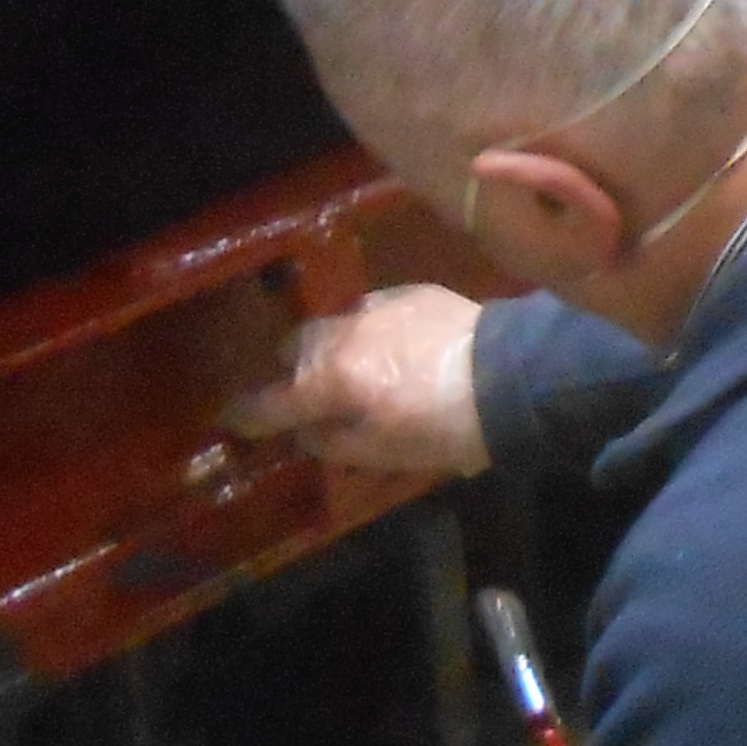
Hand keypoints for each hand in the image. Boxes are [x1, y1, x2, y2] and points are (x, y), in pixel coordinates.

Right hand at [226, 286, 486, 478]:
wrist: (510, 375)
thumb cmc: (446, 429)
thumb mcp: (384, 452)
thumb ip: (334, 442)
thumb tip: (307, 431)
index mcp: (331, 382)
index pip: (271, 401)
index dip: (249, 414)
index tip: (236, 419)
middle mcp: (342, 336)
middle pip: (296, 349)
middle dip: (296, 371)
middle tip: (313, 393)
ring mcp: (376, 308)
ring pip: (333, 324)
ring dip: (334, 347)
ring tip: (358, 368)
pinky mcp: (410, 292)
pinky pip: (372, 311)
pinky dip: (372, 331)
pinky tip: (397, 347)